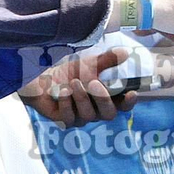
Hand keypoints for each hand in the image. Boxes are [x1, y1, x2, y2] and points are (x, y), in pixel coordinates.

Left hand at [20, 47, 138, 127]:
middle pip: (109, 114)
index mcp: (105, 98)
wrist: (41, 78)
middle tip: (94, 83)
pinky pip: (70, 118)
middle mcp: (96, 111)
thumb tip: (125, 53)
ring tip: (73, 82)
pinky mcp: (64, 121)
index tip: (132, 93)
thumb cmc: (68, 72)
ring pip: (88, 116)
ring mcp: (80, 118)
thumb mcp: (89, 64)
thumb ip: (107, 60)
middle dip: (103, 99)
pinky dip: (67, 104)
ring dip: (82, 97)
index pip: (122, 106)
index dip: (129, 102)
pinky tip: (63, 92)